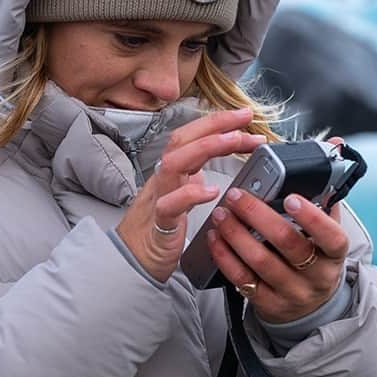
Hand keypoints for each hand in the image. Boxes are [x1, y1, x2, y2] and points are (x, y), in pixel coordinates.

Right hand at [117, 109, 266, 282]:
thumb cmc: (158, 229)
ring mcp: (159, 198)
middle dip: (215, 124)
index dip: (217, 122)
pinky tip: (211, 191)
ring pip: (175, 163)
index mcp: (171, 172)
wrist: (131, 261)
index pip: (191, 136)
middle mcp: (164, 179)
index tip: (245, 115)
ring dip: (206, 147)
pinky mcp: (160, 224)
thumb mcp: (180, 195)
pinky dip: (191, 194)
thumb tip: (216, 166)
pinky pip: (170, 205)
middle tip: (245, 117)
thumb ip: (195, 177)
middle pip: (182, 140)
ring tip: (234, 141)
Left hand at [207, 187, 349, 324]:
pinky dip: (225, 256)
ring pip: (260, 261)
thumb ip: (323, 206)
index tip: (290, 198)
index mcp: (334, 255)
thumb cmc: (315, 262)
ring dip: (236, 234)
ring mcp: (291, 292)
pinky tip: (216, 239)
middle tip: (237, 197)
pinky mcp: (267, 303)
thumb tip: (322, 167)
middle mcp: (316, 276)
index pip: (331, 237)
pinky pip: (242, 279)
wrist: (309, 307)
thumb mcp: (326, 238)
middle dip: (258, 216)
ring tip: (221, 214)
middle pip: (288, 244)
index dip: (312, 218)